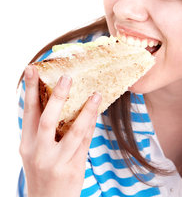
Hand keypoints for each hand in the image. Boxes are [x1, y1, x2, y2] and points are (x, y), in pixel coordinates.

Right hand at [19, 65, 100, 196]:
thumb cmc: (41, 171)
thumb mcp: (33, 151)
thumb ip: (40, 129)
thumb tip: (53, 98)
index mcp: (27, 144)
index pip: (28, 112)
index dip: (30, 89)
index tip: (32, 69)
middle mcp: (39, 152)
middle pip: (47, 120)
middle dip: (57, 97)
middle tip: (67, 77)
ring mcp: (57, 162)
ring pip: (74, 131)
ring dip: (87, 111)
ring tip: (96, 94)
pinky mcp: (74, 168)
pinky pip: (86, 142)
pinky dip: (91, 125)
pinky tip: (97, 112)